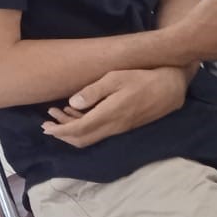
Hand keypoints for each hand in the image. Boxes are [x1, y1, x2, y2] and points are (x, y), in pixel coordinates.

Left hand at [43, 67, 188, 147]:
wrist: (170, 87)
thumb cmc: (142, 77)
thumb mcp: (116, 78)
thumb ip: (94, 92)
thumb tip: (72, 103)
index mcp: (109, 115)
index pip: (79, 130)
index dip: (60, 131)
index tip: (45, 127)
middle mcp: (113, 126)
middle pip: (82, 139)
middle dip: (62, 133)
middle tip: (47, 121)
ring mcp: (119, 128)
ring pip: (90, 136)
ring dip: (72, 128)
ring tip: (57, 113)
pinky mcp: (124, 125)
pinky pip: (99, 131)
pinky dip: (84, 125)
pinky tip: (77, 111)